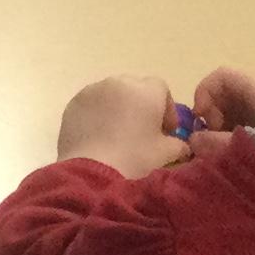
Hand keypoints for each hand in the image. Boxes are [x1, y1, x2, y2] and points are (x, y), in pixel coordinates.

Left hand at [56, 74, 189, 178]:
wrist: (91, 171)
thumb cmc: (136, 159)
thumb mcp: (167, 154)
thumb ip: (179, 144)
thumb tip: (181, 145)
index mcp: (145, 91)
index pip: (161, 88)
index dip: (167, 107)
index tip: (166, 130)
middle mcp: (118, 83)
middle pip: (136, 87)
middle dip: (142, 105)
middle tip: (144, 131)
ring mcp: (92, 91)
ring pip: (112, 93)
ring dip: (119, 108)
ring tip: (119, 135)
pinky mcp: (73, 103)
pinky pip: (92, 103)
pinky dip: (98, 114)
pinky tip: (99, 137)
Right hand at [189, 65, 254, 170]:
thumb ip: (218, 145)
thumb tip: (193, 141)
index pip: (223, 76)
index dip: (204, 93)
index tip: (202, 123)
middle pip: (231, 94)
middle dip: (214, 115)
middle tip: (213, 143)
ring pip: (242, 113)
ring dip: (227, 130)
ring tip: (226, 155)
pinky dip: (241, 139)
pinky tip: (243, 160)